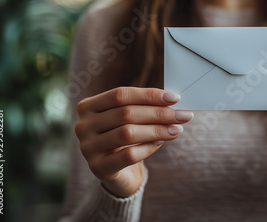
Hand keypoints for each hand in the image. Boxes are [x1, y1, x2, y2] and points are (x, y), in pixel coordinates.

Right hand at [75, 87, 192, 197]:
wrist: (117, 172)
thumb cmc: (125, 138)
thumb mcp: (130, 119)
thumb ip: (144, 107)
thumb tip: (172, 101)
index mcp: (88, 106)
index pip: (120, 94)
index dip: (149, 95)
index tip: (175, 98)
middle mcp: (83, 126)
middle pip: (125, 113)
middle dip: (159, 113)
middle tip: (183, 116)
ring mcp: (87, 148)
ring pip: (128, 133)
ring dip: (157, 130)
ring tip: (177, 130)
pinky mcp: (98, 167)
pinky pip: (128, 155)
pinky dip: (148, 148)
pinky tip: (161, 143)